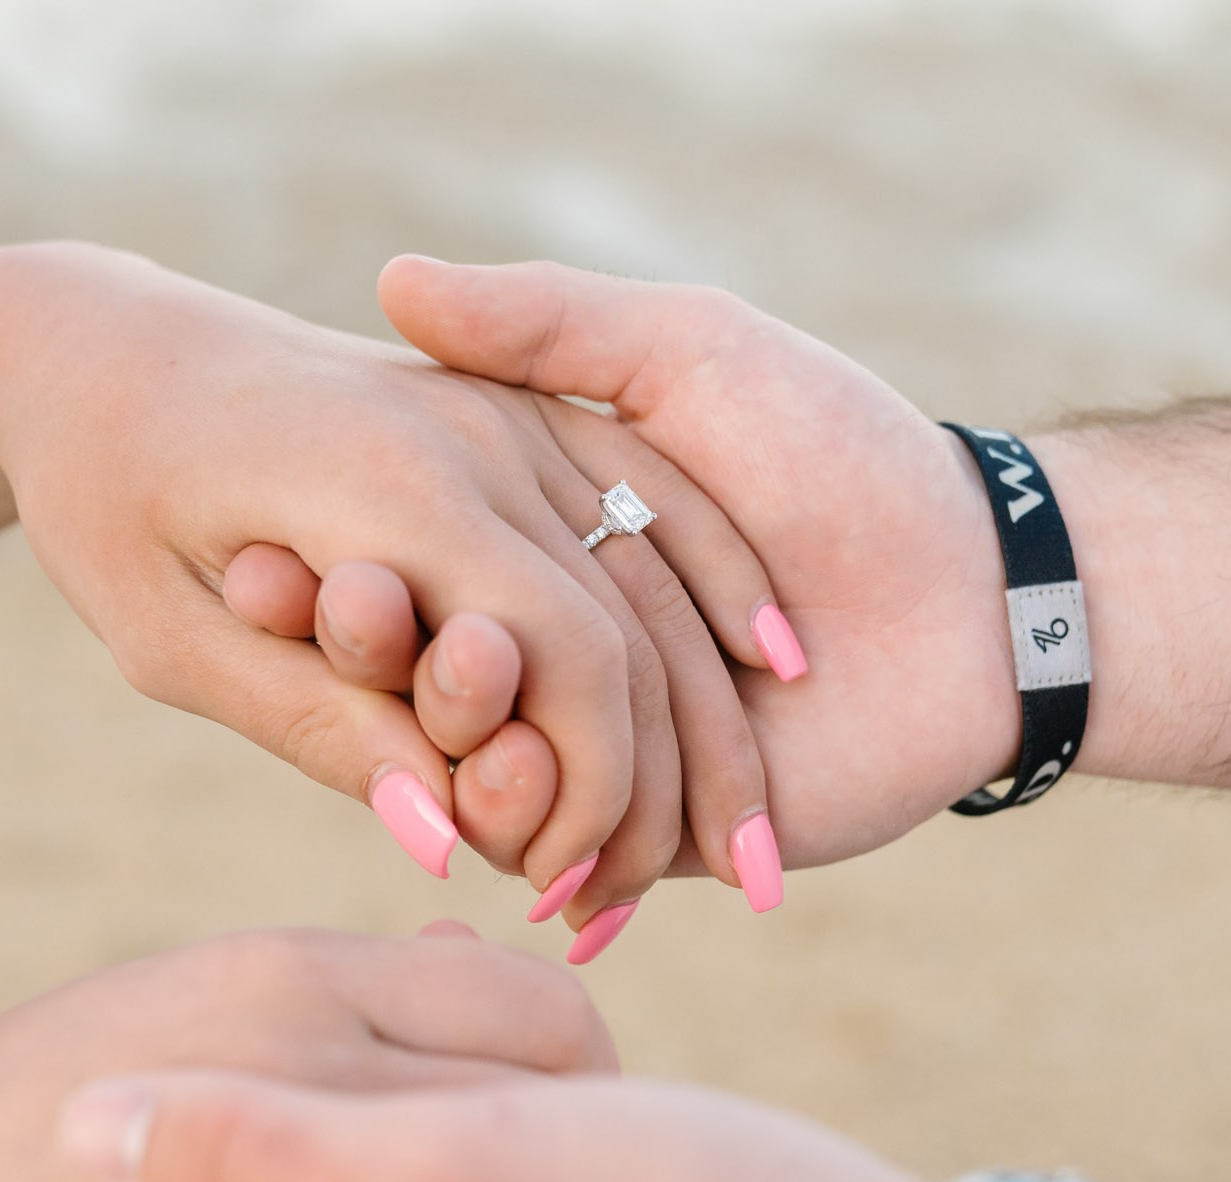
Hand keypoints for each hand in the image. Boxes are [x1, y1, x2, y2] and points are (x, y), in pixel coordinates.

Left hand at [0, 245, 781, 918]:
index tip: (565, 890)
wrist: (99, 346)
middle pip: (634, 625)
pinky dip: (716, 588)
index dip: (593, 791)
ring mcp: (513, 402)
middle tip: (657, 895)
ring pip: (660, 569)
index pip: (571, 658)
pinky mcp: (523, 399)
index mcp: (399, 485)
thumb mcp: (173, 638)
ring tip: (739, 839)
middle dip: (664, 777)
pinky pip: (652, 498)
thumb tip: (442, 841)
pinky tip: (772, 666)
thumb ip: (317, 728)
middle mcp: (482, 429)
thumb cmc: (107, 503)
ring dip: (708, 706)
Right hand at [367, 256, 1023, 868]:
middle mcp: (569, 648)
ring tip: (405, 737)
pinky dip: (532, 838)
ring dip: (439, 758)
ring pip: (486, 774)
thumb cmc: (842, 452)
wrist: (979, 591)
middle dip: (367, 669)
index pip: (415, 572)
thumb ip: (549, 324)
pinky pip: (577, 852)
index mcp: (555, 542)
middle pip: (431, 680)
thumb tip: (393, 280)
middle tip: (307, 637)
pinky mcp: (664, 833)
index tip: (251, 557)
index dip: (340, 576)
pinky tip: (481, 826)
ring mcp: (615, 746)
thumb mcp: (689, 354)